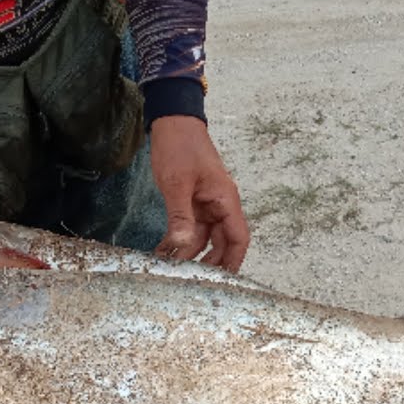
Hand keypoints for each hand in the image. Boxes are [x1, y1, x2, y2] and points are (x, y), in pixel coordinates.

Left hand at [149, 116, 249, 272]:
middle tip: (190, 280)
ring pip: (203, 237)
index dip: (233, 261)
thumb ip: (180, 216)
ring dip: (189, 252)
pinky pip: (189, 227)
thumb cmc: (180, 147)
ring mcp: (205, 204)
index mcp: (225, 200)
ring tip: (170, 268)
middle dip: (208, 262)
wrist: (172, 122)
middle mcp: (219, 205)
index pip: (238, 238)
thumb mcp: (177, 183)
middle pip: (221, 242)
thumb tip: (182, 246)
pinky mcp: (192, 202)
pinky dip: (179, 239)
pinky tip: (164, 250)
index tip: (224, 281)